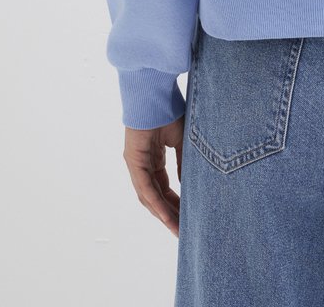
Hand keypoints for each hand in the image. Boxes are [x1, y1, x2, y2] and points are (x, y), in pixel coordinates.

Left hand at [123, 116, 185, 236]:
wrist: (155, 92)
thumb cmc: (169, 110)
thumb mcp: (182, 141)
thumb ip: (183, 163)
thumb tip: (189, 183)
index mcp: (154, 160)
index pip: (163, 189)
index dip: (176, 204)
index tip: (189, 217)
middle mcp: (143, 165)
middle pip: (155, 197)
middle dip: (170, 215)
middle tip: (184, 231)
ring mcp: (136, 165)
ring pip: (149, 197)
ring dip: (164, 214)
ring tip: (178, 229)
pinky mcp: (133, 161)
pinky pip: (145, 188)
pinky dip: (156, 203)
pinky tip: (167, 216)